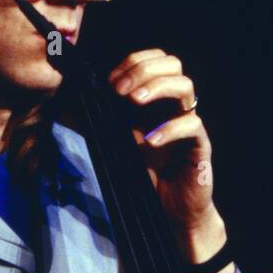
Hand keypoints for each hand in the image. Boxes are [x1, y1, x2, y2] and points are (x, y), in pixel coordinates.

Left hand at [108, 48, 226, 262]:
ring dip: (157, 87)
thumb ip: (105, 124)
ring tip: (134, 102)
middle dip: (143, 70)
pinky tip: (150, 140)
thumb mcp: (119, 145)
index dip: (134, 62)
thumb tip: (73, 107)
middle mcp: (175, 107)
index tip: (110, 80)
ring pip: (185, 86)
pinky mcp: (200, 145)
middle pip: (173, 64)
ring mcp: (189, 123)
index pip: (155, 61)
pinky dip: (169, 128)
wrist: (173, 212)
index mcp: (158, 101)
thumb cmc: (148, 177)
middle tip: (120, 90)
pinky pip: (192, 125)